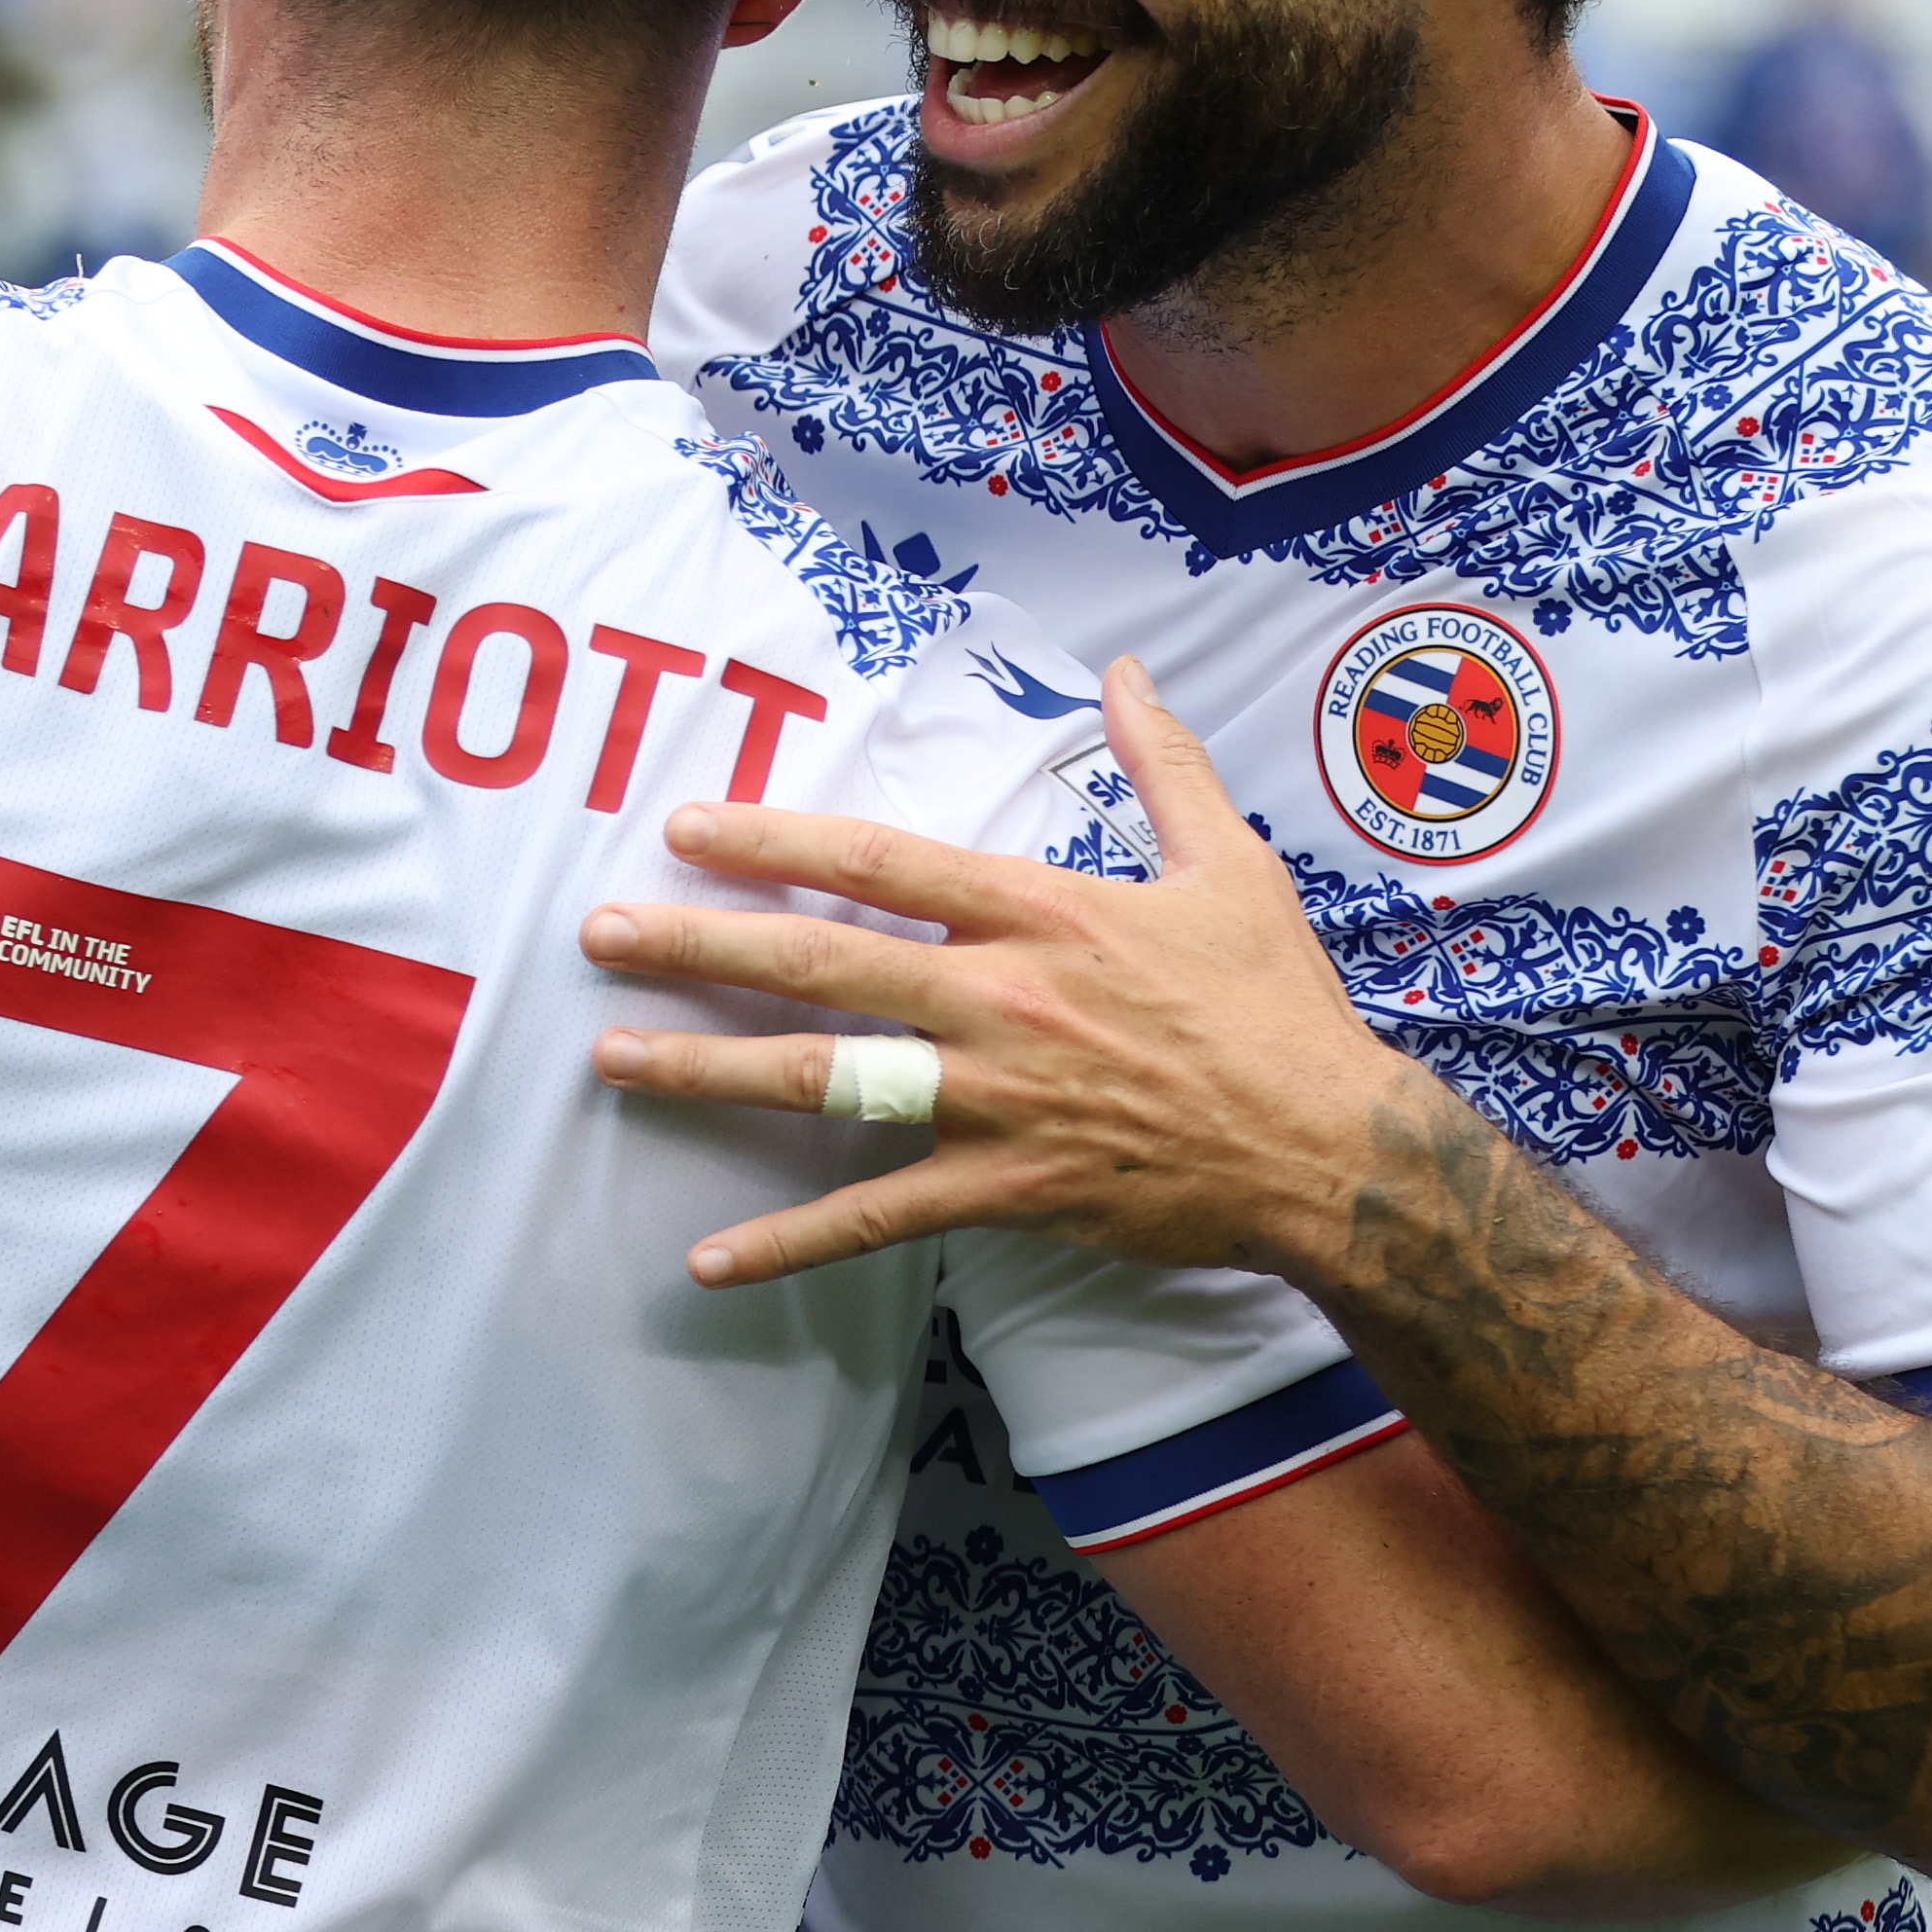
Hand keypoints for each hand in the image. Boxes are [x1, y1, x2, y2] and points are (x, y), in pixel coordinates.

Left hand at [582, 655, 1409, 1287]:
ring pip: (827, 1080)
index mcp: (1042, 912)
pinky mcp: (1008, 1186)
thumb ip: (1163, 763)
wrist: (1332, 1148)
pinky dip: (790, 1241)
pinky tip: (708, 1259)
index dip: (774, 840)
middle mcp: (1002, 996)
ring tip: (613, 1061)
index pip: (880, 863)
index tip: (687, 829)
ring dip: (710, 1070)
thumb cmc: (1279, 1006)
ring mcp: (997, 1096)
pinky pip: (878, 1216)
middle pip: (821, 961)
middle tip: (600, 933)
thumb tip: (1128, 673)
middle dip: (699, 944)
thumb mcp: (1231, 863)